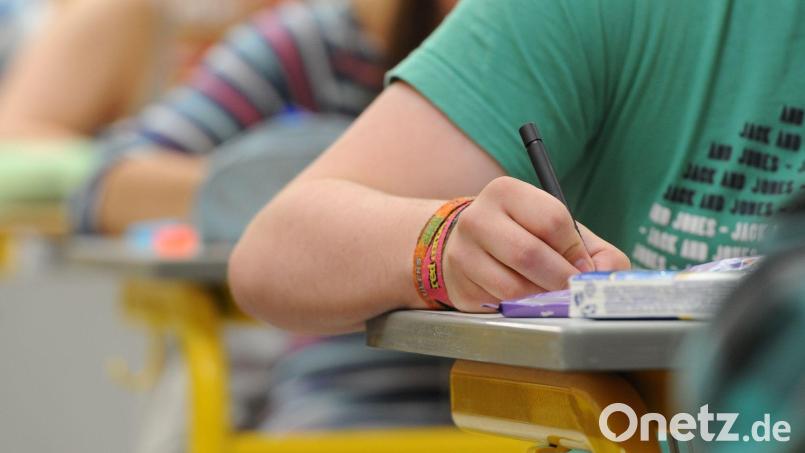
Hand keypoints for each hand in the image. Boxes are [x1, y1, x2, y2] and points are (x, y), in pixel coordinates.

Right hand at [443, 176, 629, 311]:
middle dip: (561, 279)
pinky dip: (520, 308)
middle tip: (573, 290)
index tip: (582, 266)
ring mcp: (462, 253)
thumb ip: (596, 251)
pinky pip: (499, 305)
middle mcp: (477, 218)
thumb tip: (605, 278)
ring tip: (547, 293)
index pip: (552, 220)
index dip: (575, 250)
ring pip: (513, 287)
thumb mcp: (560, 231)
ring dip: (540, 298)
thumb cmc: (525, 236)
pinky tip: (523, 299)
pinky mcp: (459, 285)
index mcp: (506, 192)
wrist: (471, 246)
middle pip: (528, 254)